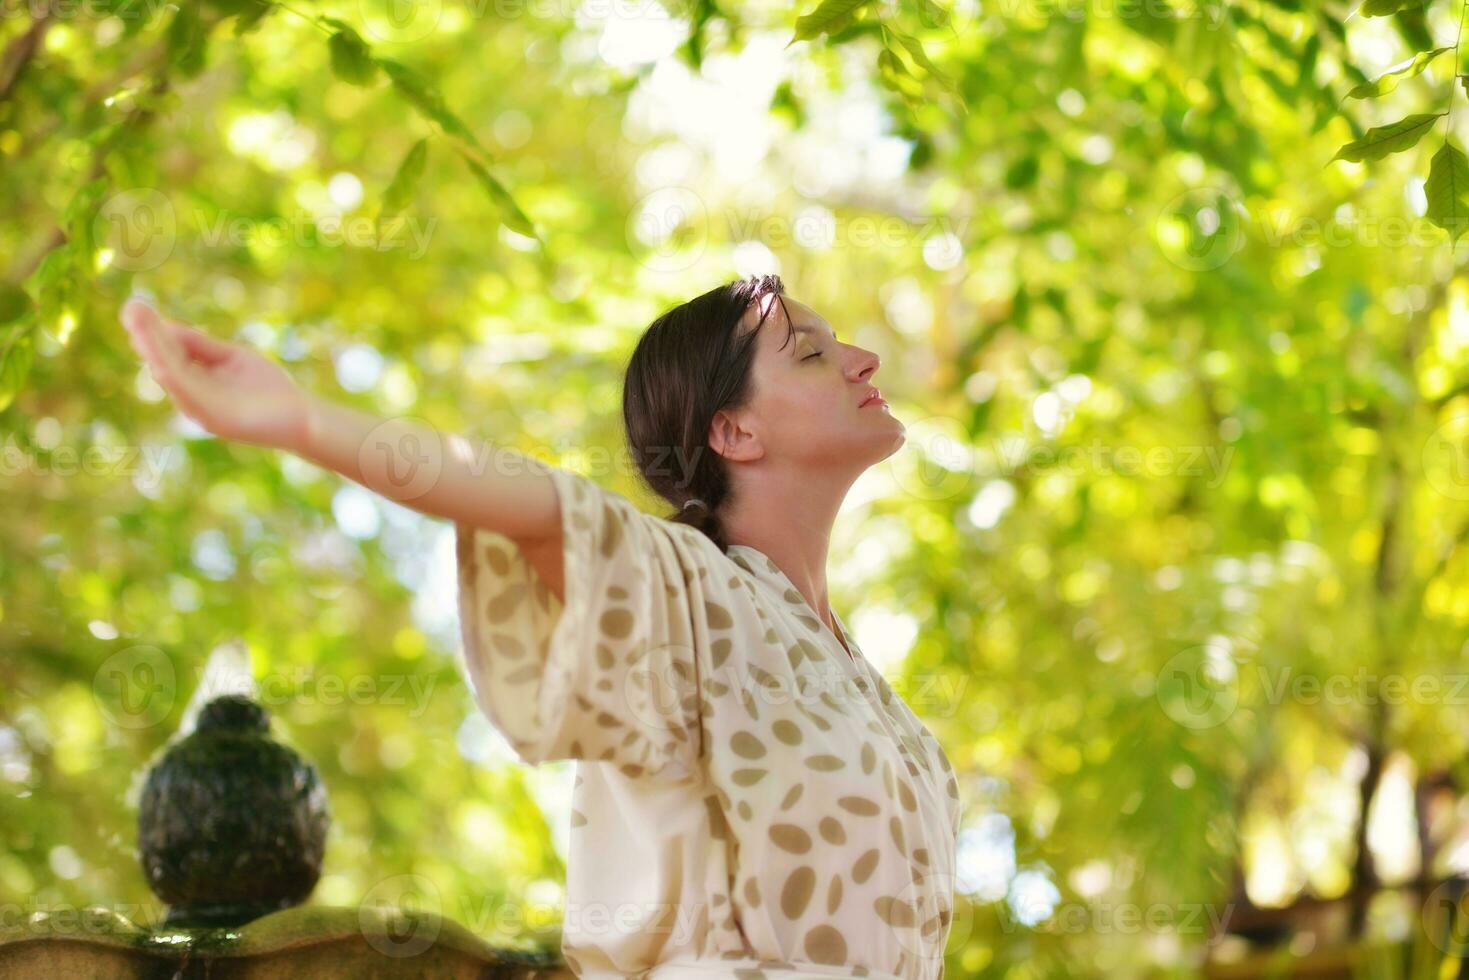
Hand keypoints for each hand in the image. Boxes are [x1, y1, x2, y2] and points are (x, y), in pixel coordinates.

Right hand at [120, 297, 310, 450]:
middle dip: (146, 337)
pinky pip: (191, 397)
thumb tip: (167, 326)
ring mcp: (203, 410)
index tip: (135, 308)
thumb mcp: (231, 358)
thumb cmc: (267, 388)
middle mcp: (192, 398)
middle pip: (163, 364)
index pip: (167, 354)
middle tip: (130, 309)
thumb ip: (202, 345)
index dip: (150, 333)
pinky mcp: (217, 420)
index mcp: (194, 384)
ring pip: (173, 379)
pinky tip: (162, 364)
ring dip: (156, 354)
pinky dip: (176, 380)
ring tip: (140, 329)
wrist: (303, 417)